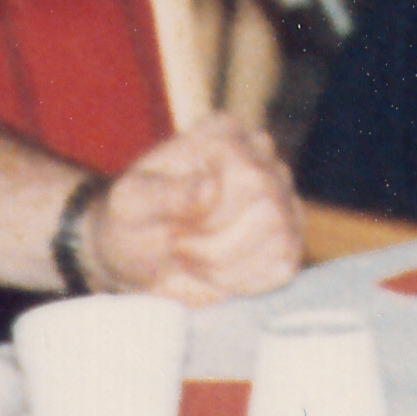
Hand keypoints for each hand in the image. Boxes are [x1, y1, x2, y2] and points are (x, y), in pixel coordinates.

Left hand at [86, 120, 297, 304]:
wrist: (135, 259)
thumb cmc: (130, 222)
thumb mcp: (131, 205)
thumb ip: (165, 194)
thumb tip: (211, 187)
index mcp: (223, 135)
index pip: (250, 176)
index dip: (214, 218)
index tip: (174, 233)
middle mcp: (260, 156)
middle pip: (270, 209)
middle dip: (219, 247)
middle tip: (181, 249)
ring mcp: (280, 195)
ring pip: (282, 238)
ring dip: (231, 265)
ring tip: (196, 260)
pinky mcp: (286, 235)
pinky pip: (286, 264)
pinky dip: (248, 280)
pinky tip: (217, 273)